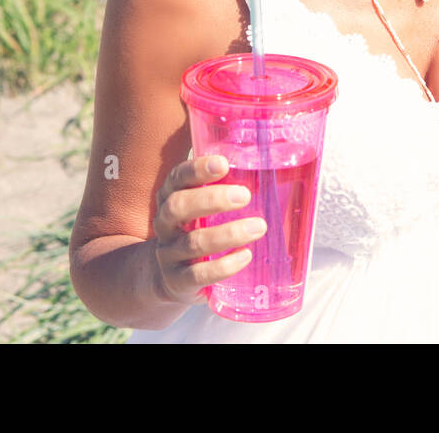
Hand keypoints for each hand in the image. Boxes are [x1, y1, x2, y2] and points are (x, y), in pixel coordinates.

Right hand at [152, 155, 266, 305]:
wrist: (168, 277)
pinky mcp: (178, 281)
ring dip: (227, 234)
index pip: (177, 178)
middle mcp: (165, 224)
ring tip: (259, 227)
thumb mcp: (204, 207)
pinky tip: (245, 256)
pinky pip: (198, 275)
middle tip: (245, 195)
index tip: (222, 163)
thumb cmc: (197, 229)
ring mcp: (169, 254)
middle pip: (178, 206)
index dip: (197, 169)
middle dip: (211, 199)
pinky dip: (223, 266)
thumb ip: (227, 185)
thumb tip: (273, 158)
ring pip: (193, 242)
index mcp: (171, 197)